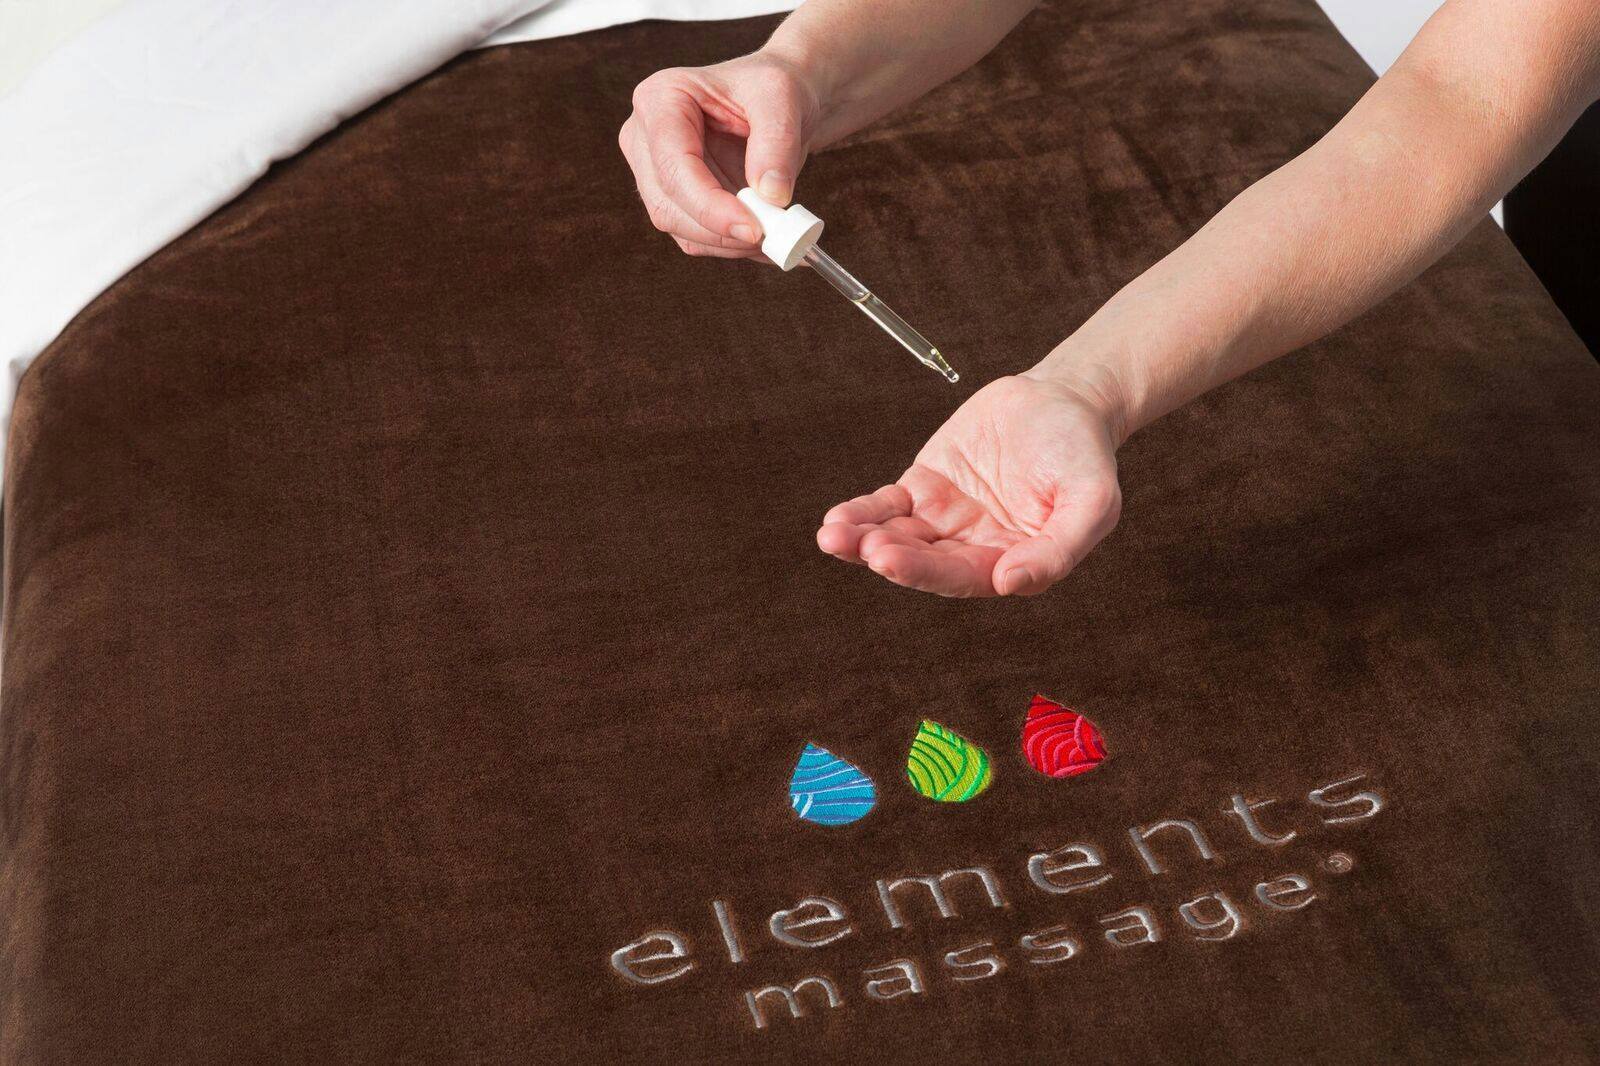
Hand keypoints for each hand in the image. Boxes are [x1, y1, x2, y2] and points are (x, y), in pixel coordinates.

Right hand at [619, 53, 819, 257]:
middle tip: (774, 237)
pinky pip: (695, 238)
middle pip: (668, 205)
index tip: (755, 228)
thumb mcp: (781, 97)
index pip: (672, 165)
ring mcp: (654, 173)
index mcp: (660, 99)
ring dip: (729, 242)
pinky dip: (731, 245)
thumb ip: (777, 143)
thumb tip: (771, 196)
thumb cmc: (772, 88)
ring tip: (777, 234)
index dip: (710, 205)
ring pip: (679, 228)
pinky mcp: (673, 200)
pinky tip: (765, 236)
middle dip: (721, 230)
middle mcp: (645, 138)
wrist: (778, 103)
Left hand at [817, 374, 1124, 596]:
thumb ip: (1059, 548)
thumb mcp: (1092, 501)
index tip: (894, 562)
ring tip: (833, 536)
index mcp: (1013, 562)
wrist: (1064, 398)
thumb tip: (1009, 584)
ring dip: (864, 540)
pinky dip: (862, 512)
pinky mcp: (924, 487)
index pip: (965, 577)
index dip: (928, 572)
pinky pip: (887, 506)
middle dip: (892, 557)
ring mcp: (945, 519)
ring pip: (898, 537)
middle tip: (867, 549)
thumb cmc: (1084, 454)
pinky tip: (837, 520)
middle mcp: (974, 549)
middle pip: (925, 561)